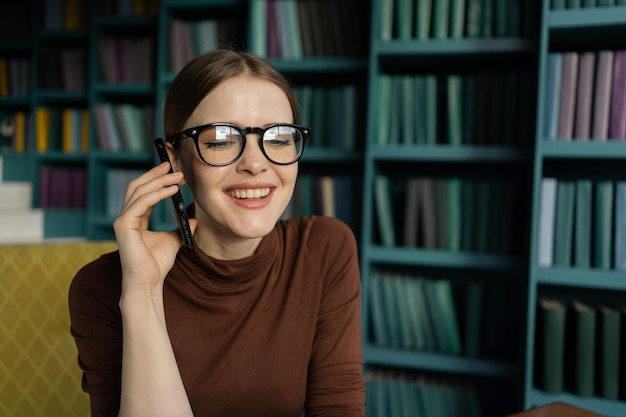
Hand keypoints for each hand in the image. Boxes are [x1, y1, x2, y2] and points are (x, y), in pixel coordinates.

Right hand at [113, 162, 196, 293]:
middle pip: (138, 186)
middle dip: (156, 174)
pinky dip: (158, 194)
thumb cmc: (157, 264)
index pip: (143, 192)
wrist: (148, 283)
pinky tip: (173, 190)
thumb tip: (194, 218)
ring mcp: (123, 220)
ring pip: (139, 191)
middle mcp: (126, 217)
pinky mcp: (124, 225)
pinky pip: (142, 202)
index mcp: (135, 218)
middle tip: (173, 165)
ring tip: (178, 176)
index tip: (173, 171)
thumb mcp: (173, 240)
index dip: (157, 179)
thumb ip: (181, 227)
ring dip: (160, 181)